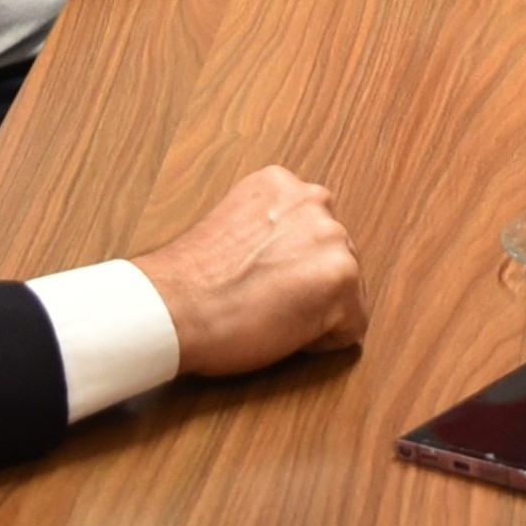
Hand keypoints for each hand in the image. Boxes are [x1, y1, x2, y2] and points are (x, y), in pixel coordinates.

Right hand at [128, 164, 365, 373]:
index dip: (290, 266)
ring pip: (347, 291)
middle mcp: (314, 202)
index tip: (262, 280)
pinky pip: (353, 327)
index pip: (313, 232)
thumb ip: (270, 228)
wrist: (172, 307)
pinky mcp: (341, 281)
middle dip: (309, 285)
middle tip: (266, 302)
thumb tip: (287, 255)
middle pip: (335, 258)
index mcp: (283, 184)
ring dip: (318, 310)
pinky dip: (324, 341)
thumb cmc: (190, 280)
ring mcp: (332, 239)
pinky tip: (283, 333)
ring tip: (271, 315)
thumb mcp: (233, 224)